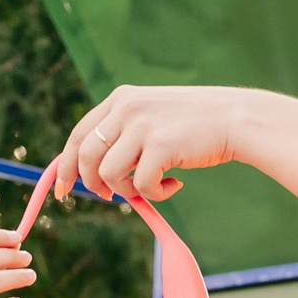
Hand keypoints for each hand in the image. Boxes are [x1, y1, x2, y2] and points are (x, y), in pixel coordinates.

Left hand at [62, 86, 254, 202]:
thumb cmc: (195, 124)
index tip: (63, 190)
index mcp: (120, 99)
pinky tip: (175, 183)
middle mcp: (126, 108)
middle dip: (92, 184)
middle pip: (86, 156)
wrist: (234, 118)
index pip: (79, 136)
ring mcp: (142, 126)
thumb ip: (125, 134)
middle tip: (109, 197)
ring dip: (128, 191)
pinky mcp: (160, 146)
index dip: (66, 166)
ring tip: (153, 187)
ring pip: (109, 174)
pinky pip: (141, 186)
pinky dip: (156, 194)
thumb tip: (97, 173)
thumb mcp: (152, 117)